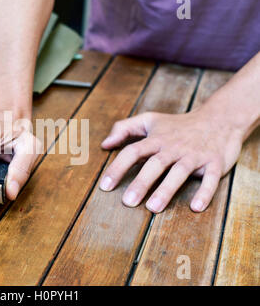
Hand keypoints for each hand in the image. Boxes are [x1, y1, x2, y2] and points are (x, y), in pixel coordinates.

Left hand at [99, 109, 244, 212]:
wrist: (220, 118)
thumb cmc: (177, 125)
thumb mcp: (150, 120)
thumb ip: (124, 128)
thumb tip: (104, 144)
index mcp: (156, 139)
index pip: (133, 151)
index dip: (118, 167)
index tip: (105, 186)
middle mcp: (174, 147)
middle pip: (155, 164)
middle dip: (141, 182)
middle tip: (127, 202)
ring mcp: (195, 155)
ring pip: (179, 172)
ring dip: (166, 190)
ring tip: (153, 208)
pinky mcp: (215, 163)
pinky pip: (210, 178)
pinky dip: (205, 192)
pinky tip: (196, 207)